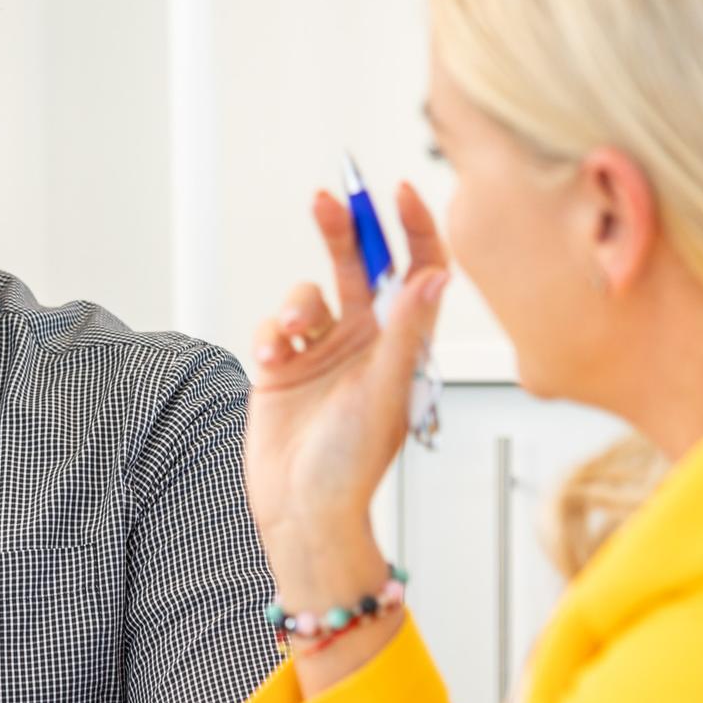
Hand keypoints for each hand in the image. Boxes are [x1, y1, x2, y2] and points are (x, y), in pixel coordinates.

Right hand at [246, 182, 449, 603]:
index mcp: (403, 343)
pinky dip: (268, 332)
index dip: (411, 228)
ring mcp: (321, 351)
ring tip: (292, 330)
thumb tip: (433, 275)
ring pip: (307, 293)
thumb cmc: (354, 465)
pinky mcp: (281, 364)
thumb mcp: (387, 391)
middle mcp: (365, 340)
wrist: (302, 508)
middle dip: (343, 231)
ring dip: (296, 302)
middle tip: (329, 200)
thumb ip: (406, 330)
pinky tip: (272, 356)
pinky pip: (271, 324)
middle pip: (358, 265)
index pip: (416, 270)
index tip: (397, 194)